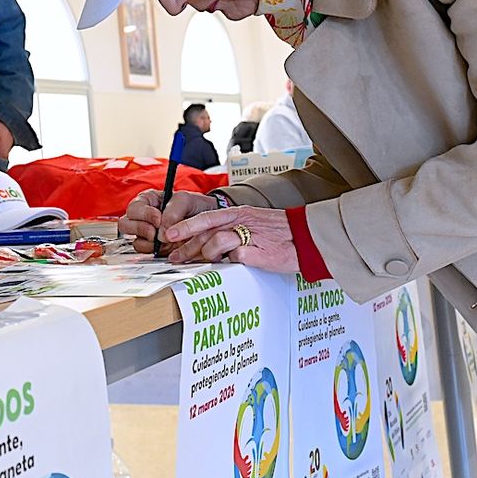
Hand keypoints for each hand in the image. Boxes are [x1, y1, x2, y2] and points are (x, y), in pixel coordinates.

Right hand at [118, 189, 216, 252]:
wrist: (211, 222)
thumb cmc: (196, 206)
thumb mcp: (186, 200)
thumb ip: (173, 211)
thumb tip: (162, 231)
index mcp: (148, 201)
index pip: (134, 207)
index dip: (144, 214)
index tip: (158, 218)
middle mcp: (144, 218)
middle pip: (126, 224)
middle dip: (140, 229)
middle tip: (155, 232)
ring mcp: (148, 235)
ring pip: (135, 241)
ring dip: (148, 242)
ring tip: (164, 240)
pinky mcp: (155, 249)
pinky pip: (146, 254)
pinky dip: (155, 252)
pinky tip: (167, 247)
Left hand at [161, 205, 297, 273]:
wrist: (307, 238)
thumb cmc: (280, 234)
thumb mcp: (253, 224)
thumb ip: (231, 230)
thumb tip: (207, 243)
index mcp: (239, 213)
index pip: (205, 217)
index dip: (185, 226)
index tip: (169, 235)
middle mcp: (242, 222)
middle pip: (205, 231)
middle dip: (186, 246)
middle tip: (175, 256)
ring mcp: (250, 237)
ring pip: (216, 242)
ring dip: (206, 254)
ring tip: (205, 262)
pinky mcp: (258, 253)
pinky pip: (235, 257)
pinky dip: (228, 261)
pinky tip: (228, 264)